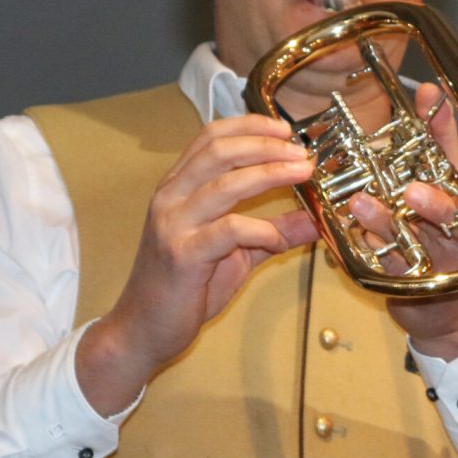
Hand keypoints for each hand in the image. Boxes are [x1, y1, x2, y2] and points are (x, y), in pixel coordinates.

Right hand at [77, 114, 318, 413]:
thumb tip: (314, 219)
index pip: (211, 137)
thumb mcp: (236, 253)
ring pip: (225, 183)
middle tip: (301, 154)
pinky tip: (277, 239)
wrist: (143, 329)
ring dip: (270, 173)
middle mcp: (170, 198)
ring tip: (302, 175)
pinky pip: (228, 230)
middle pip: (219, 151)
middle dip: (266, 146)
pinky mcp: (182, 255)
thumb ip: (272, 231)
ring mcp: (173, 224)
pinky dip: (261, 229)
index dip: (250, 127)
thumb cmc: (184, 287)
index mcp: (178, 188)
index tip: (285, 130)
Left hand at [346, 83, 457, 359]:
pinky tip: (355, 237)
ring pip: (421, 240)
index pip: (454, 159)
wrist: (446, 316)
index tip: (429, 99)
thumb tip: (422, 99)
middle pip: (454, 211)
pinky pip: (396, 267)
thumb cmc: (446, 247)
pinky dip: (376, 253)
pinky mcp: (418, 283)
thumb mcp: (445, 192)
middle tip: (412, 190)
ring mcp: (441, 258)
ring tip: (363, 207)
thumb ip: (434, 153)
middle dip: (435, 200)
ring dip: (390, 225)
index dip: (442, 129)